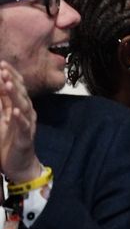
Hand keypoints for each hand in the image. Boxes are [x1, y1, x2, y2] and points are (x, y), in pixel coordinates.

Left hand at [0, 61, 42, 183]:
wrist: (20, 165)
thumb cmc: (10, 142)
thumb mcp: (2, 119)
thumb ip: (2, 103)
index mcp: (20, 108)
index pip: (17, 88)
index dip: (10, 75)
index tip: (2, 63)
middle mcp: (26, 113)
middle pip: (20, 94)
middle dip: (12, 81)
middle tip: (3, 69)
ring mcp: (27, 124)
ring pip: (23, 106)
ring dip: (15, 95)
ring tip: (7, 84)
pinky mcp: (25, 138)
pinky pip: (23, 126)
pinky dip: (19, 118)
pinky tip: (14, 111)